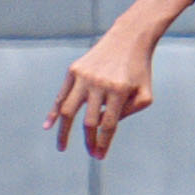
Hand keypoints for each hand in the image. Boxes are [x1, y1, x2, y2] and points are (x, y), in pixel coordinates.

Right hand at [48, 25, 159, 160]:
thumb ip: (129, 113)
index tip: (99, 156)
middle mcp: (100, 84)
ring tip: (62, 146)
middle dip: (89, 141)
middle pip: (89, 121)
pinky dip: (54, 112)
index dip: (103, 143)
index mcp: (119, 91)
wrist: (129, 38)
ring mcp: (84, 76)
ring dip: (64, 132)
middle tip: (90, 152)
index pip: (108, 125)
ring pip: (68, 110)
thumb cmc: (139, 69)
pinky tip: (49, 126)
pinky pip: (61, 95)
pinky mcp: (74, 70)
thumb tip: (102, 125)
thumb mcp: (145, 92)